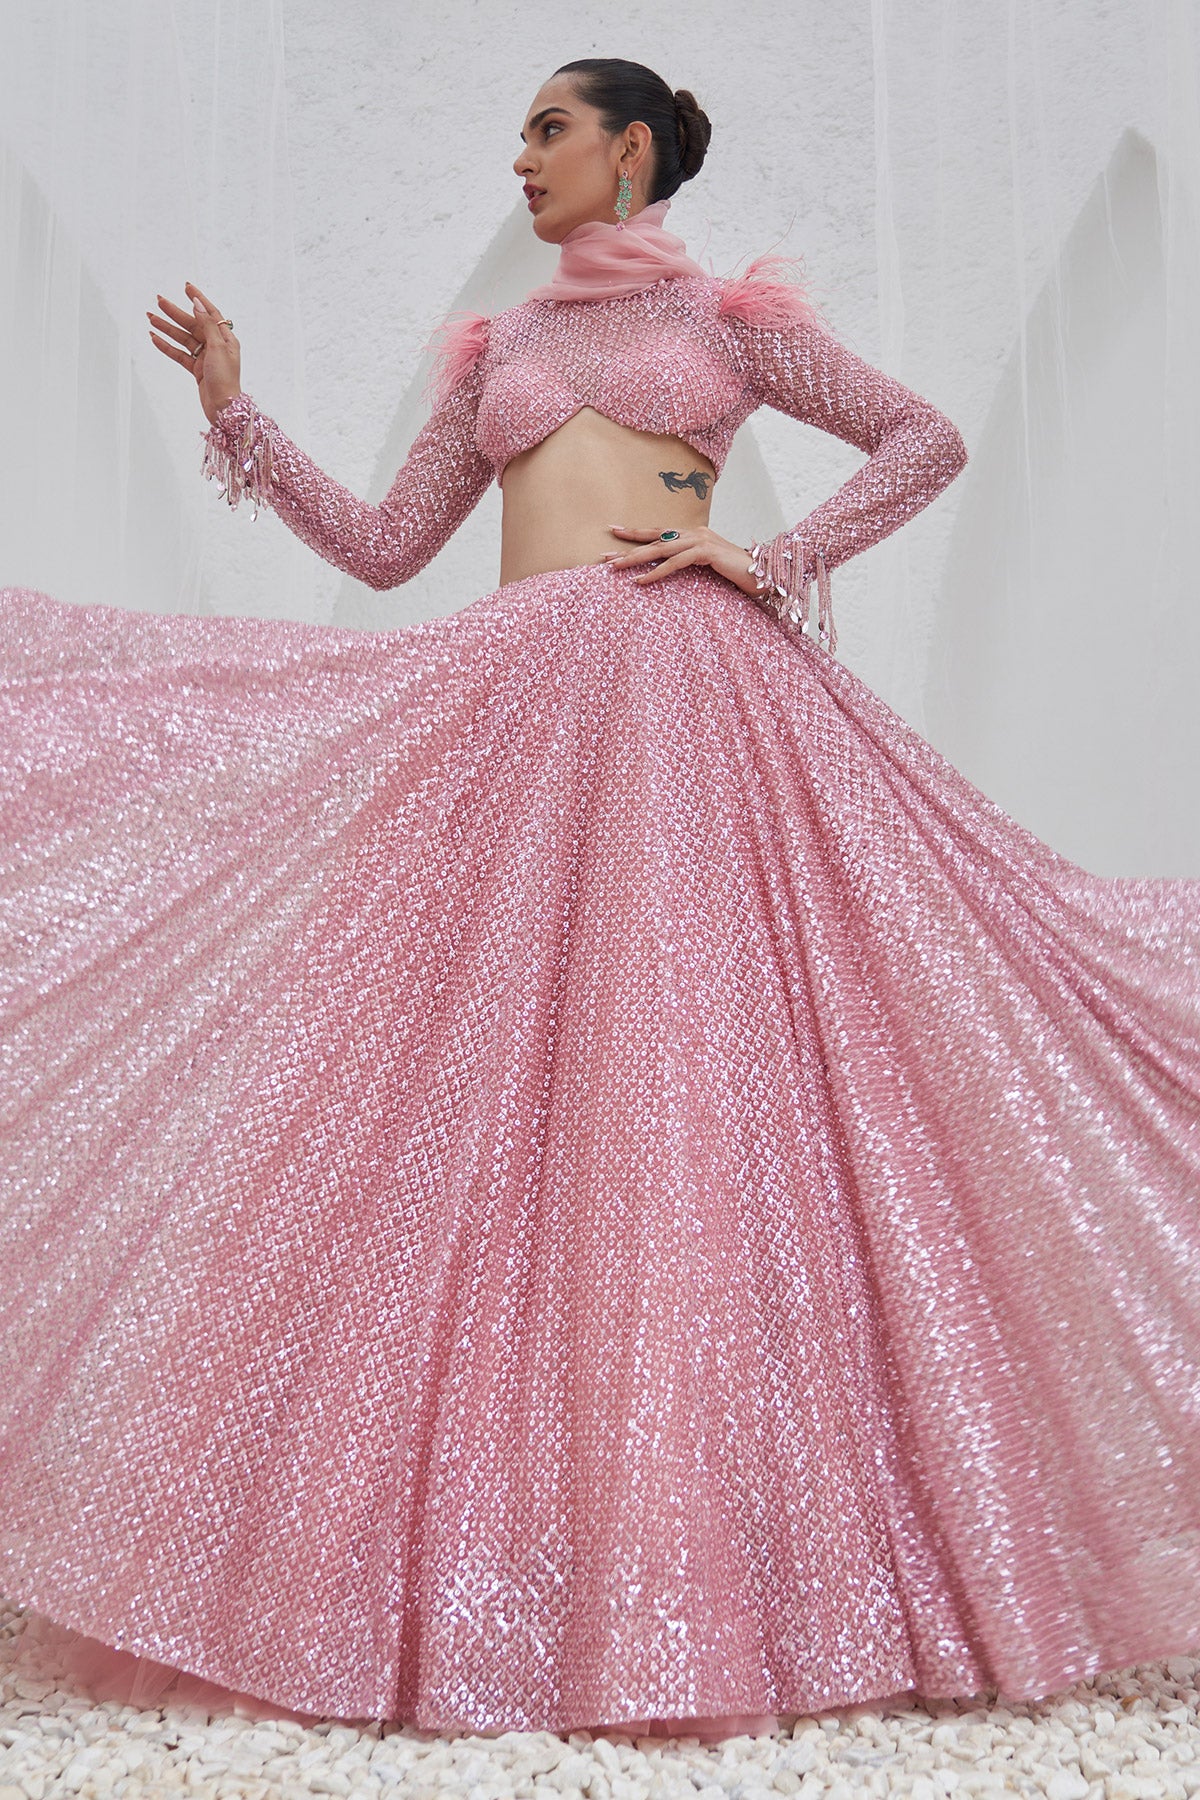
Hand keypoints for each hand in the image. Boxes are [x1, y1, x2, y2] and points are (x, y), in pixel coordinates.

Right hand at [146, 282, 241, 425]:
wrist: (223, 409)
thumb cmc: (225, 379)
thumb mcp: (217, 348)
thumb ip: (207, 325)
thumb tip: (198, 304)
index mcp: (226, 338)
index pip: (210, 313)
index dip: (198, 299)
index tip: (186, 286)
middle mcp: (216, 346)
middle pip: (193, 324)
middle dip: (175, 313)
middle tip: (158, 300)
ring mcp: (205, 358)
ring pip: (183, 339)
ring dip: (167, 328)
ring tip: (150, 317)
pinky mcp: (196, 370)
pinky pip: (179, 354)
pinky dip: (167, 346)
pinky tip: (154, 338)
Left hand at [602, 524, 769, 602]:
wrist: (764, 573)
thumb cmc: (737, 574)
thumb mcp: (709, 568)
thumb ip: (691, 564)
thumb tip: (670, 570)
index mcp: (693, 534)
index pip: (659, 532)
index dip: (636, 532)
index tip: (614, 532)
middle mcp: (694, 532)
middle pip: (654, 538)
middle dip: (626, 546)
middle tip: (602, 555)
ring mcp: (700, 539)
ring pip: (659, 549)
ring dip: (634, 559)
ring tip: (614, 568)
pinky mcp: (706, 551)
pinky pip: (674, 563)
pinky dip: (656, 573)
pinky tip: (640, 581)